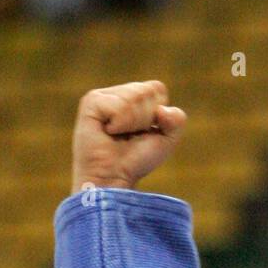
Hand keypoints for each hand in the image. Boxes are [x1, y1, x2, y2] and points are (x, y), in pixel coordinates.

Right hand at [71, 80, 186, 194]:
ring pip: (133, 97)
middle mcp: (118, 93)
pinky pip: (118, 106)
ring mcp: (103, 95)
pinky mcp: (91, 102)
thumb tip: (162, 110)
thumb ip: (176, 121)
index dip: (159, 114)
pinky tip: (108, 132)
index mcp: (134, 97)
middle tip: (130, 136)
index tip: (146, 132)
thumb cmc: (137, 160)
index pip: (158, 89)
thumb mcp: (167, 140)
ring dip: (132, 123)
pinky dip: (119, 124)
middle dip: (146, 119)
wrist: (114, 177)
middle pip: (146, 91)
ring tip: (117, 135)